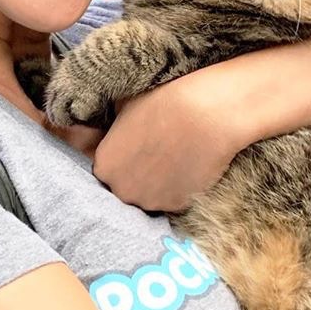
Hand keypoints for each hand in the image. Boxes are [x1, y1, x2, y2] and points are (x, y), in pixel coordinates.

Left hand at [92, 72, 244, 212]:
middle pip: (127, 186)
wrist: (205, 115)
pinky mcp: (177, 206)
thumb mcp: (126, 106)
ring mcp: (150, 201)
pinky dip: (180, 187)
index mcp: (104, 166)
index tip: (138, 147)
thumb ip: (116, 128)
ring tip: (175, 159)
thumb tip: (117, 130)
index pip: (108, 169)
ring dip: (159, 183)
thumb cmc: (164, 103)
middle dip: (138, 174)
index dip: (124, 158)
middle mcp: (122, 189)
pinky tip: (188, 166)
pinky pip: (173, 199)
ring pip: (150, 196)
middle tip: (157, 153)